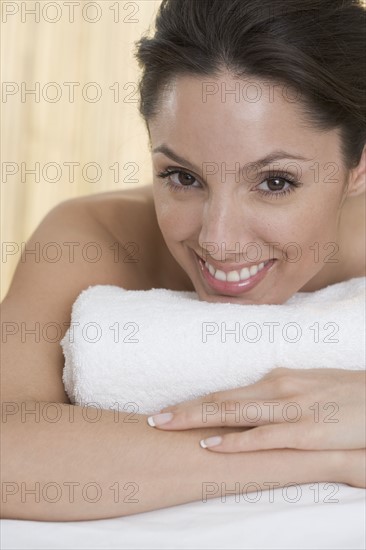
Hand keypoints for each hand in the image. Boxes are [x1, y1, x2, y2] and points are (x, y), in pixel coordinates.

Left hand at [147, 367, 365, 452]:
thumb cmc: (345, 395)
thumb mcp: (307, 387)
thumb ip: (279, 394)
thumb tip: (255, 401)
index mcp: (275, 379)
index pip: (226, 392)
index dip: (195, 401)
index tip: (169, 408)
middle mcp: (276, 389)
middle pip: (220, 399)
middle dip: (185, 409)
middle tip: (154, 417)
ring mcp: (289, 409)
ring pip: (233, 413)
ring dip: (196, 419)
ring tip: (166, 425)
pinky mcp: (305, 431)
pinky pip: (262, 436)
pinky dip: (233, 441)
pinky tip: (210, 445)